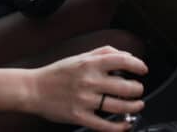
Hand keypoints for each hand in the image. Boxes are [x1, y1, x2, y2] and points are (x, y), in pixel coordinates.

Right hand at [27, 46, 146, 131]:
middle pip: (125, 87)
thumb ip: (102, 53)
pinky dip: (120, 126)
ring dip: (134, 106)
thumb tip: (125, 55)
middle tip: (138, 90)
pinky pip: (105, 125)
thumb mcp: (79, 56)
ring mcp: (84, 100)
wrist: (33, 89)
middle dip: (137, 89)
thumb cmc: (57, 73)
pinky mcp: (79, 116)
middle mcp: (89, 81)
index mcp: (89, 64)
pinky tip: (125, 124)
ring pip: (119, 106)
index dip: (137, 65)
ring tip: (137, 104)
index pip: (122, 61)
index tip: (143, 70)